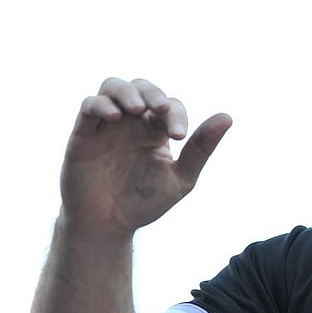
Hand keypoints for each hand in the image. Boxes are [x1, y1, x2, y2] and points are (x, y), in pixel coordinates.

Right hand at [59, 77, 231, 237]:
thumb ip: (201, 148)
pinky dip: (101, 104)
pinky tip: (114, 116)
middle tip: (161, 108)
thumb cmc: (145, 202)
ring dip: (127, 91)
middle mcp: (132, 122)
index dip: (176, 114)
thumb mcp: (181, 178)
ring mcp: (107, 125)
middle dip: (153, 93)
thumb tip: (227, 117)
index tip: (180, 136)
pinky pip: (89, 106)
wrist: (109, 225)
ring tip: (138, 109)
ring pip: (114, 87)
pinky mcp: (83, 134)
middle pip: (142, 87)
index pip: (170, 106)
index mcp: (157, 130)